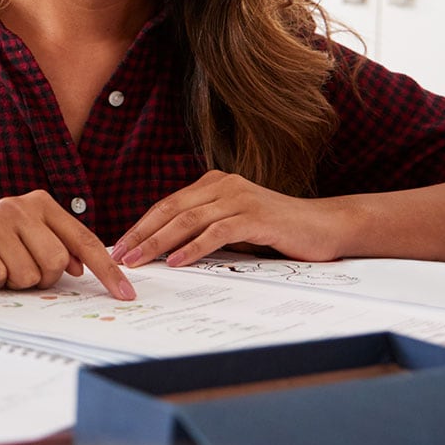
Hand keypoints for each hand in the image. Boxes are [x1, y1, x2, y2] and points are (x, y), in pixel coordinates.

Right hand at [0, 190, 134, 299]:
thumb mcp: (28, 243)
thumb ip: (58, 249)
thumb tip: (81, 268)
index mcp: (42, 204)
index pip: (85, 240)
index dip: (107, 271)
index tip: (126, 295)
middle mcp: (20, 205)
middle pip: (56, 262)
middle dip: (41, 279)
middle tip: (20, 273)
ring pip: (27, 274)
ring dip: (13, 283)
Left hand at [111, 170, 350, 267]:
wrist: (324, 227)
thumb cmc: (276, 230)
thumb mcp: (233, 226)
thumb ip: (204, 229)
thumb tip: (164, 250)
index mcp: (213, 184)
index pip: (167, 205)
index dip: (141, 225)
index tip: (120, 246)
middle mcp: (223, 185)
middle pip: (171, 210)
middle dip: (142, 234)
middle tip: (120, 255)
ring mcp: (239, 198)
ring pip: (188, 219)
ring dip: (159, 242)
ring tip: (140, 260)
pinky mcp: (255, 216)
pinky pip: (217, 232)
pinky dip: (193, 247)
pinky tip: (176, 261)